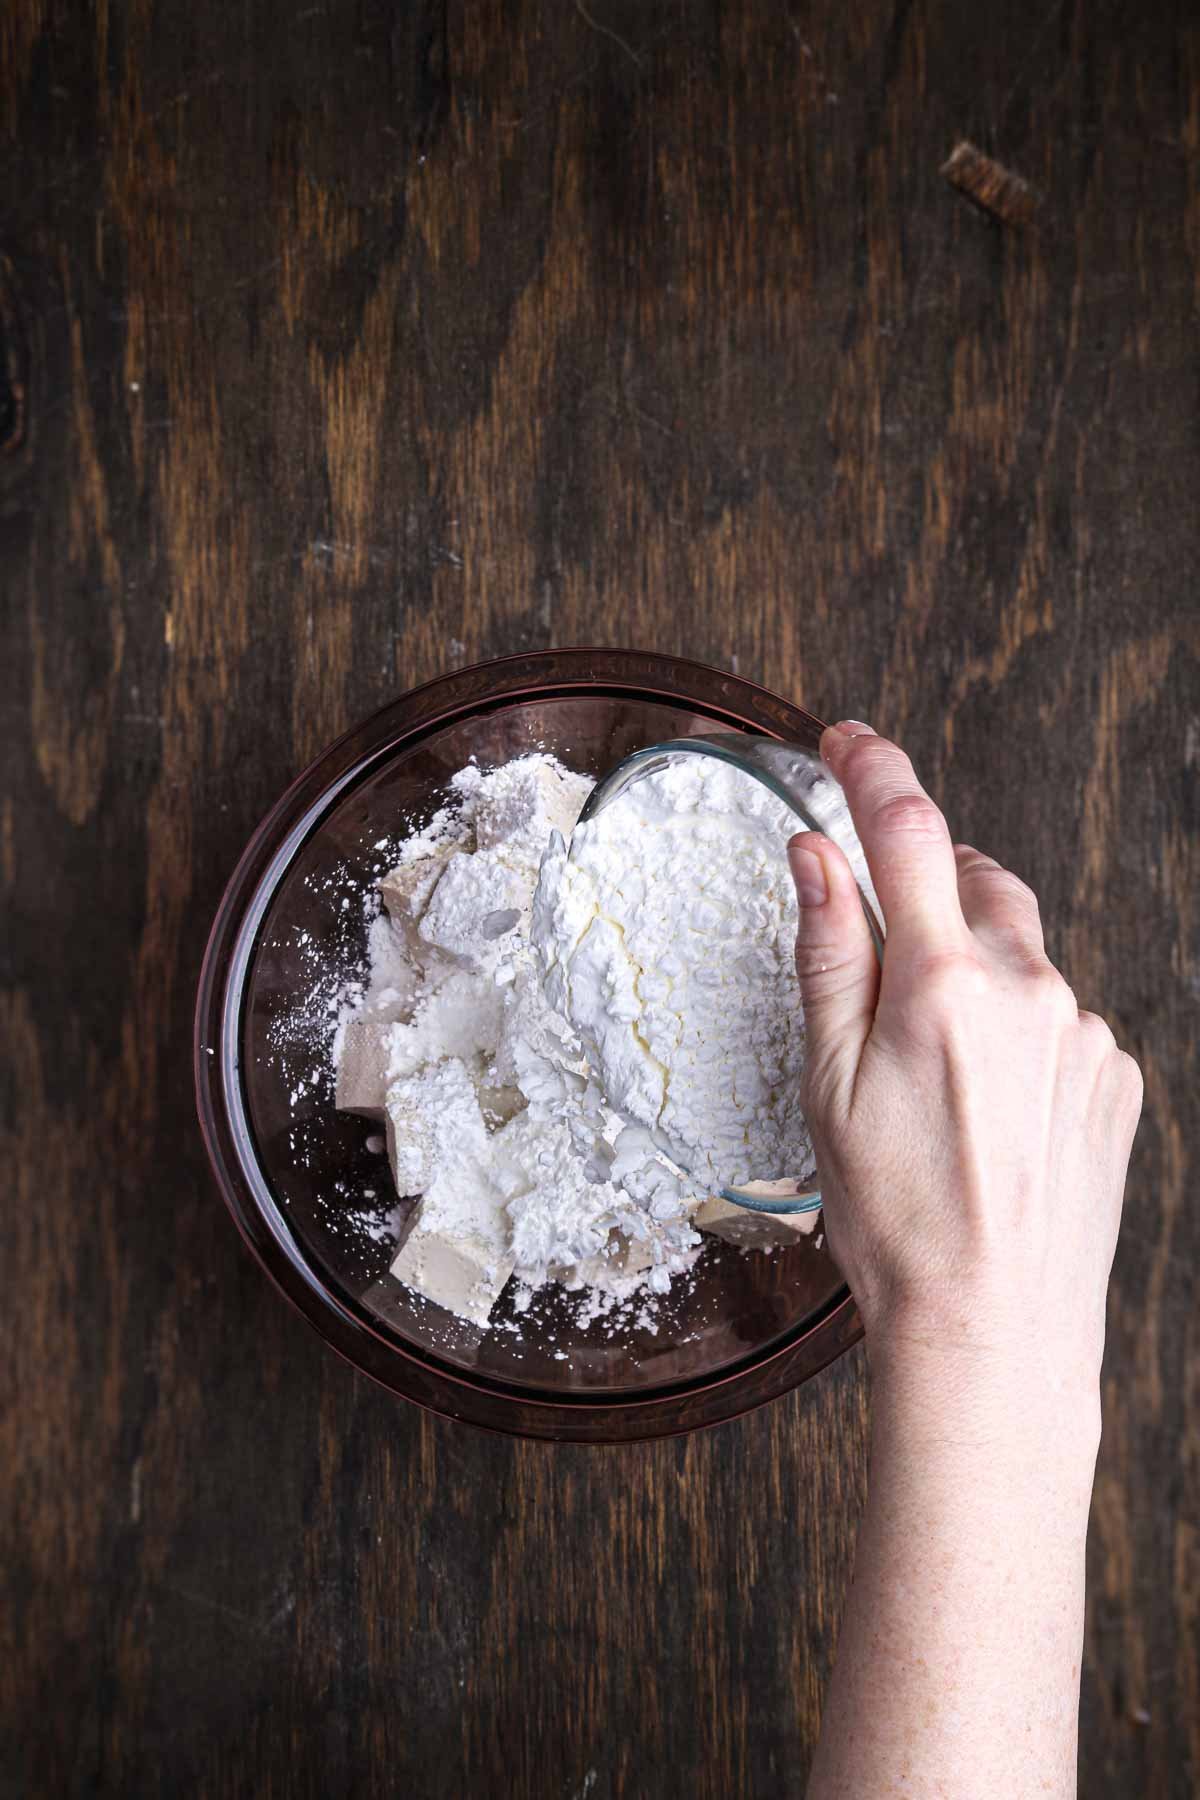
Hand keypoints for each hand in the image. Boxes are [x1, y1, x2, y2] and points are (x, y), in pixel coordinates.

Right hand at [788, 721, 1141, 1408]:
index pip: (905, 831)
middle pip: (975, 880)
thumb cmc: (896, 1218)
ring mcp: (1084, 1033)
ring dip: (975, 970)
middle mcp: (1030, 990)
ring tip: (937, 1064)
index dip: (870, 770)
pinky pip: (1060, 1014)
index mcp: (943, 985)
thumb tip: (814, 854)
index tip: (846, 741)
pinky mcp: (1116, 1074)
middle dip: (928, 884)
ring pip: (1020, 953)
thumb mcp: (829, 1082)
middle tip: (884, 949)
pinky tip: (988, 1099)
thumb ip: (828, 953)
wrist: (993, 1328)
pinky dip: (1020, 1026)